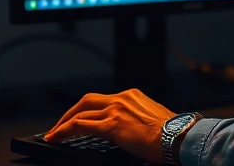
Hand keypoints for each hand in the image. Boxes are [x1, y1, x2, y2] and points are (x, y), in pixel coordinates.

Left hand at [44, 88, 176, 164]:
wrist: (179, 137)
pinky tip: (56, 137)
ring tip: (54, 133)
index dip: (88, 109)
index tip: (80, 117)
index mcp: (132, 96)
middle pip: (87, 101)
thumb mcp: (154, 120)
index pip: (103, 100)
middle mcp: (122, 98)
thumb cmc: (172, 134)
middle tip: (60, 124)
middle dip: (70, 112)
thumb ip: (139, 120)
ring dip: (63, 123)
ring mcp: (115, 110)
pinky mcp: (111, 125)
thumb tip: (133, 131)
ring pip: (80, 113)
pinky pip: (79, 125)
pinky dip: (64, 130)